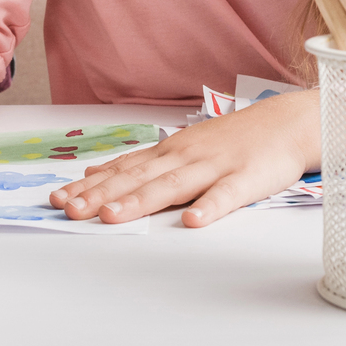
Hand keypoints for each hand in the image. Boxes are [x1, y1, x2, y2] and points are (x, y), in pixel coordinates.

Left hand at [50, 90, 321, 227]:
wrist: (287, 122)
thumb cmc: (234, 140)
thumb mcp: (183, 147)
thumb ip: (143, 163)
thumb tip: (96, 174)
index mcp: (169, 152)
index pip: (122, 170)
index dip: (90, 186)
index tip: (58, 199)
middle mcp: (184, 156)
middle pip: (137, 178)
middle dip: (100, 195)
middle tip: (69, 210)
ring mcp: (214, 166)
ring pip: (172, 186)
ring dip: (140, 201)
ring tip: (111, 217)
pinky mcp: (247, 178)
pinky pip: (226, 196)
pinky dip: (209, 208)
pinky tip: (192, 223)